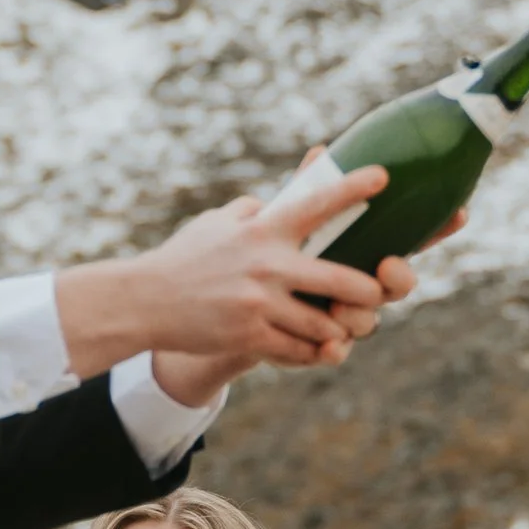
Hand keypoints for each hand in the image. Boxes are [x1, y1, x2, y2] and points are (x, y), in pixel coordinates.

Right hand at [60, 171, 427, 383]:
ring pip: (323, 324)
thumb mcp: (215, 223)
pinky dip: (312, 352)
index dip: (354, 188)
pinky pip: (297, 350)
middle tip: (377, 293)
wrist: (146, 301)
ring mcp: (259, 303)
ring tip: (345, 328)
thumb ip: (251, 211)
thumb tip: (275, 199)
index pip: (317, 204)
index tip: (383, 176)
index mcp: (262, 229)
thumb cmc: (184, 258)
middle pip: (341, 280)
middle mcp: (267, 264)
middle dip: (369, 291)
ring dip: (339, 329)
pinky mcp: (249, 336)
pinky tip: (317, 350)